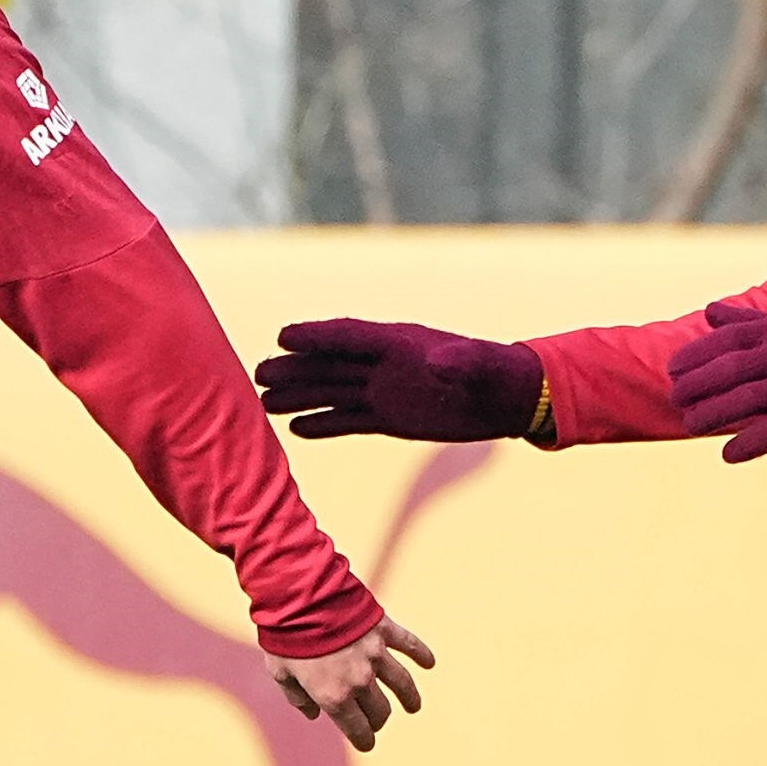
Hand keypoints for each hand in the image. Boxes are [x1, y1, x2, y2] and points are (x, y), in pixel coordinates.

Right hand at [256, 318, 543, 441]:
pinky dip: (323, 423)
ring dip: (299, 395)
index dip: (318, 337)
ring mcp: (385, 390)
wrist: (509, 398)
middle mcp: (385, 365)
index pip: (350, 337)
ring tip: (263, 401)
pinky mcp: (390, 416)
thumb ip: (458, 362)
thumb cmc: (496, 375)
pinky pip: (348, 419)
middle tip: (257, 375)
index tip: (284, 337)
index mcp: (400, 344)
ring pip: (333, 392)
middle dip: (295, 368)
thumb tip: (439, 363)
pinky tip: (295, 428)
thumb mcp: (479, 367)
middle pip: (331, 364)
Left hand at [269, 618, 436, 752]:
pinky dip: (422, 655)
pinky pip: (409, 645)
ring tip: (414, 707)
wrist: (299, 597)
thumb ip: (298, 698)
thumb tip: (314, 713)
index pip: (358, 730)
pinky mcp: (384, 630)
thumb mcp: (280, 673)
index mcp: (334, 696)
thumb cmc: (285, 636)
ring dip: (410, 698)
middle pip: (380, 710)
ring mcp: (376, 655)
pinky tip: (430, 663)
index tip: (366, 743)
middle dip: (378, 720)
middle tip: (376, 721)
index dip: (364, 741)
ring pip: (402, 684)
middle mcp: (360, 680)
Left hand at [668, 302, 766, 461]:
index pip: (724, 340)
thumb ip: (749, 322)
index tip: (672, 370)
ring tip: (691, 424)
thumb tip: (708, 311)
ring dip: (707, 417)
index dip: (693, 356)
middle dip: (692, 387)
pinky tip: (727, 454)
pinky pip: (766, 436)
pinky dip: (742, 447)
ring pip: (738, 404)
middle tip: (676, 399)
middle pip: (724, 373)